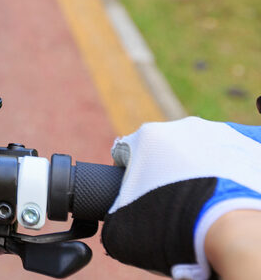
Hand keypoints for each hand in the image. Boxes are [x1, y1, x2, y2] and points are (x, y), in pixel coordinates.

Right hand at [101, 117, 260, 278]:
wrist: (233, 234)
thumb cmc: (174, 229)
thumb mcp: (121, 229)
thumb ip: (113, 214)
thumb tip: (119, 219)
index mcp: (147, 137)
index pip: (126, 153)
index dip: (127, 178)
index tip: (137, 200)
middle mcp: (184, 126)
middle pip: (167, 150)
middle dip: (167, 174)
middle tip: (174, 207)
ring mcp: (223, 133)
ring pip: (204, 150)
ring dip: (203, 171)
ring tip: (209, 205)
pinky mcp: (255, 144)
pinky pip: (242, 149)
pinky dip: (238, 165)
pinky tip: (236, 187)